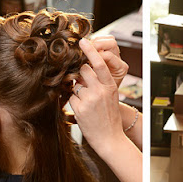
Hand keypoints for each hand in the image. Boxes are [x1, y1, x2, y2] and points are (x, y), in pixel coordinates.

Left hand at [69, 38, 125, 154]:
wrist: (110, 140)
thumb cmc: (110, 119)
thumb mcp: (111, 98)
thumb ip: (101, 83)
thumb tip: (84, 71)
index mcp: (110, 87)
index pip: (99, 64)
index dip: (90, 51)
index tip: (82, 41)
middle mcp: (100, 91)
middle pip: (83, 70)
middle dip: (81, 75)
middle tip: (87, 87)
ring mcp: (89, 99)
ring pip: (76, 85)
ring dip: (78, 92)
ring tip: (88, 105)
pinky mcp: (79, 108)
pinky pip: (71, 97)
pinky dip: (75, 103)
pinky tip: (84, 112)